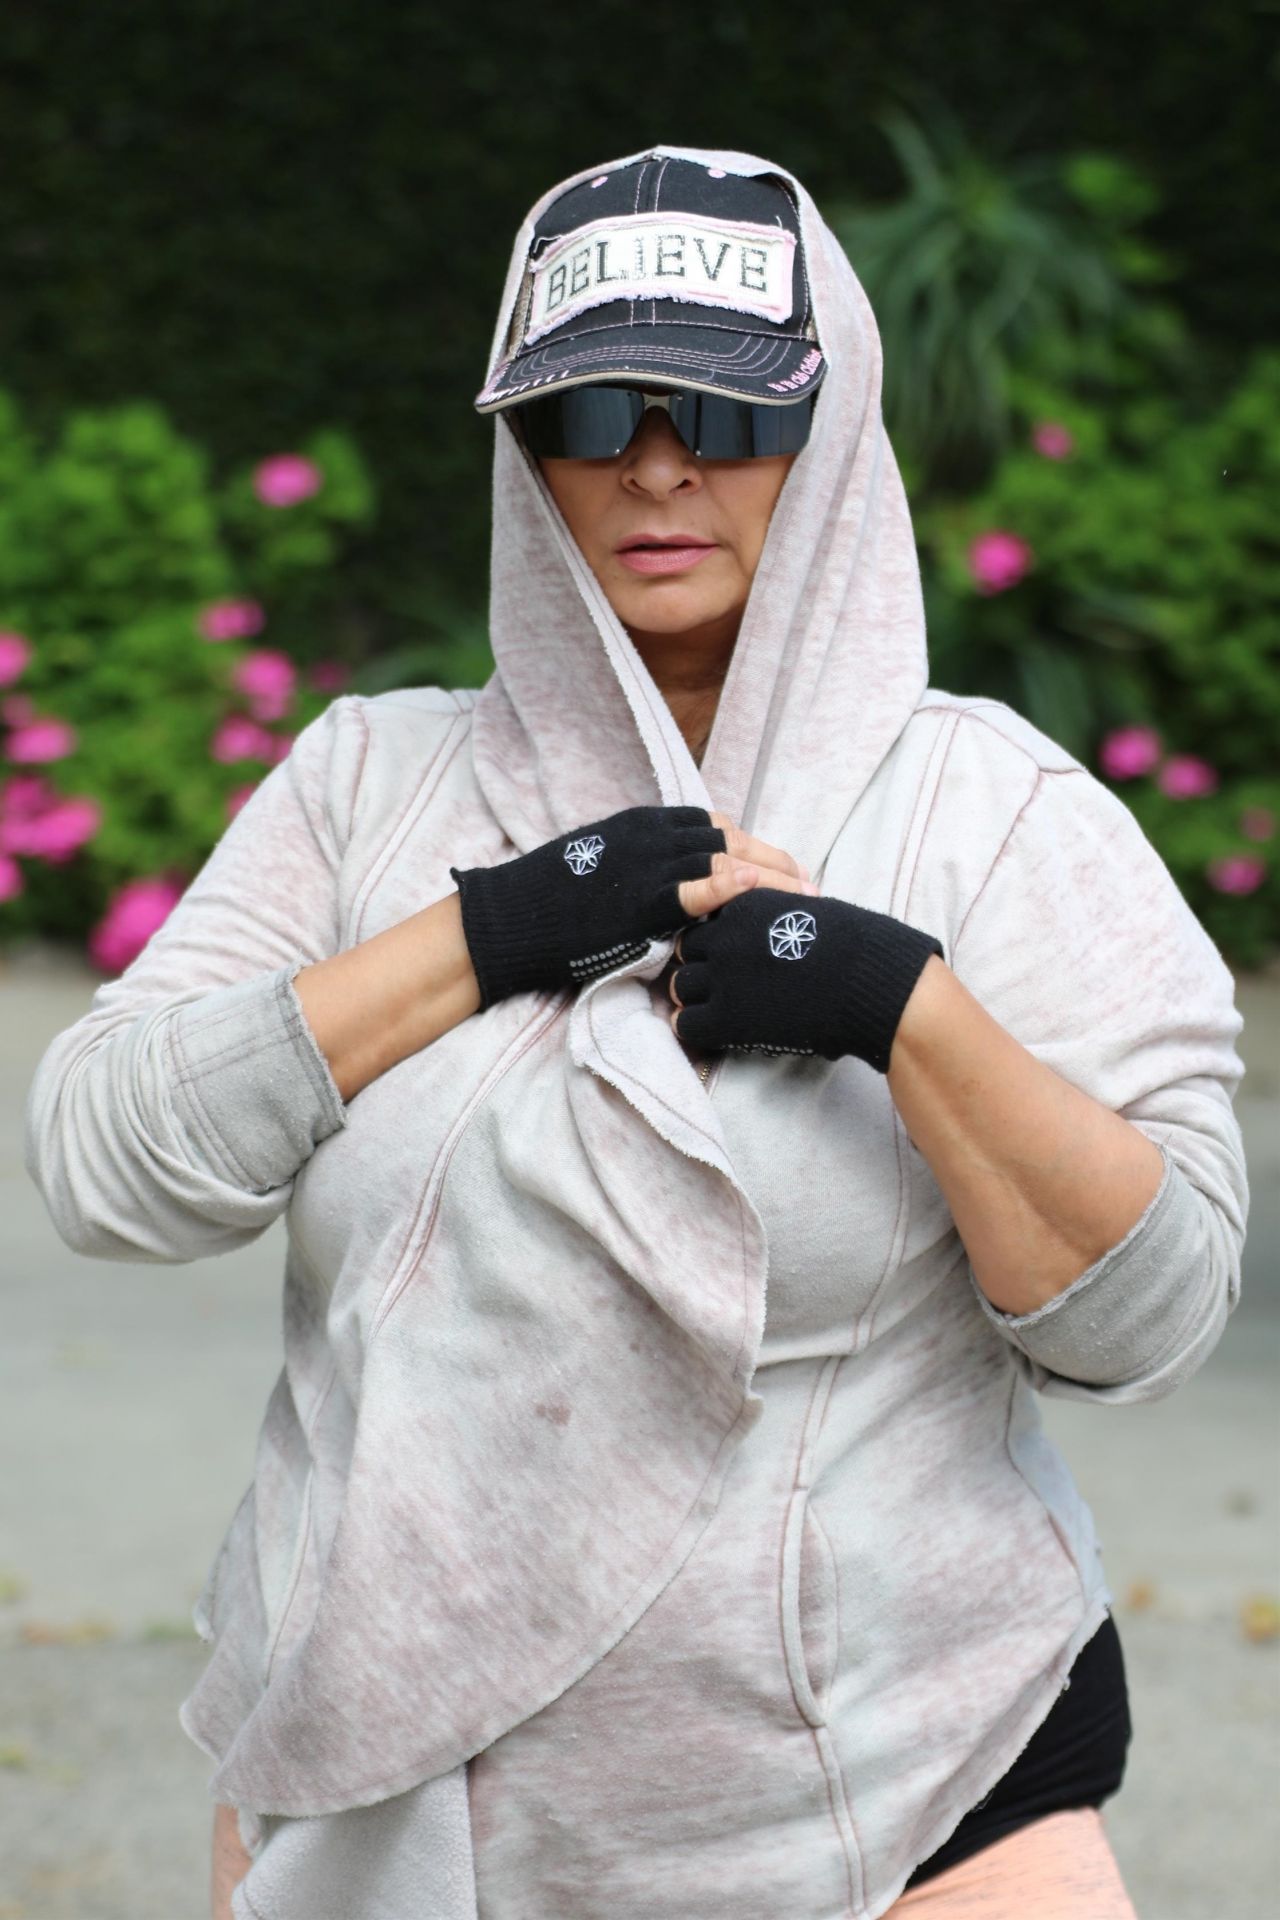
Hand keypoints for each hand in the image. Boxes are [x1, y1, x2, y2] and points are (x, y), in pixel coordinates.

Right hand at [452, 803, 814, 1009]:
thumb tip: (676, 885)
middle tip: (813, 889)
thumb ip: (643, 865)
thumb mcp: (605, 866)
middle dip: (777, 863)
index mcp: (644, 822)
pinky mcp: (636, 898)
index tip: (785, 870)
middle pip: (731, 838)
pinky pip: (691, 887)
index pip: (717, 826)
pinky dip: (725, 885)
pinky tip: (755, 889)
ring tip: (807, 899)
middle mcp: (651, 834)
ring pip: (725, 858)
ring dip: (771, 877)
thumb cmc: (550, 900)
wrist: (508, 917)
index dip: (756, 848)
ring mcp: (645, 863)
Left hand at [668, 887, 943, 1071]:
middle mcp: (723, 935)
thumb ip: (774, 917)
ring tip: (723, 1010)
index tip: (731, 955)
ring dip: (697, 998)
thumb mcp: (807, 911)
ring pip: (680, 987)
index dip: (716, 940)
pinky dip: (700, 1029)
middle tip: (723, 985)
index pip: (705, 918)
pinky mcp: (724, 1016)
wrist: (868, 982)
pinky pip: (687, 1024)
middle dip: (700, 966)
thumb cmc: (853, 947)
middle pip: (685, 951)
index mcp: (743, 904)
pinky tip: (722, 1031)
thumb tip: (766, 931)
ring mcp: (720, 976)